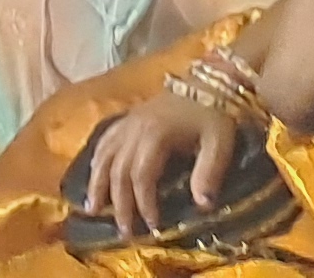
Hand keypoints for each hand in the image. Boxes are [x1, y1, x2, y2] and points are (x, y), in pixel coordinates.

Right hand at [77, 89, 249, 242]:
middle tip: (124, 232)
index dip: (144, 203)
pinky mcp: (128, 118)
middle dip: (120, 204)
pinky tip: (94, 174)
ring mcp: (128, 121)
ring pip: (104, 155)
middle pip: (118, 170)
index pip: (141, 175)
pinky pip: (104, 140)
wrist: (209, 81)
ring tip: (92, 209)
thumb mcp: (220, 143)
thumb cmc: (216, 114)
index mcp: (155, 134)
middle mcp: (135, 128)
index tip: (153, 227)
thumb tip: (201, 205)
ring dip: (98, 183)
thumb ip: (209, 172)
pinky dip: (96, 159)